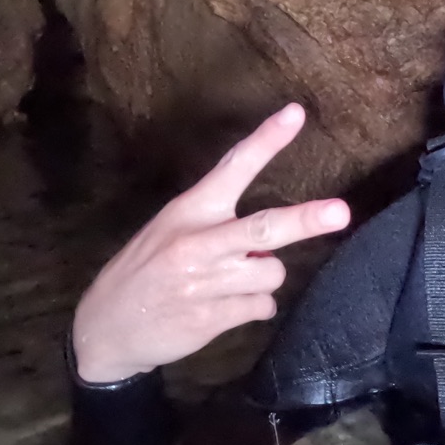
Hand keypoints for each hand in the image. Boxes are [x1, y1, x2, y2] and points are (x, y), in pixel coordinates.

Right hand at [70, 103, 350, 383]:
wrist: (104, 330)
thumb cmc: (144, 272)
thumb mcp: (166, 231)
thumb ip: (215, 226)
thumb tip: (268, 240)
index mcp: (188, 211)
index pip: (232, 168)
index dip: (266, 141)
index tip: (296, 114)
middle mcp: (197, 243)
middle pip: (264, 227)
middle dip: (306, 220)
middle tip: (340, 212)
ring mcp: (204, 283)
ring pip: (271, 272)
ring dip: (261, 280)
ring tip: (229, 285)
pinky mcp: (210, 318)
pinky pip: (260, 307)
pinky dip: (252, 308)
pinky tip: (223, 308)